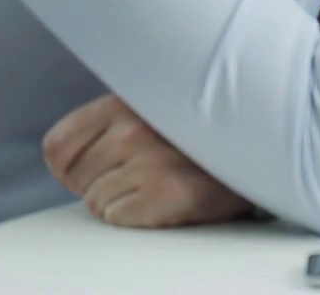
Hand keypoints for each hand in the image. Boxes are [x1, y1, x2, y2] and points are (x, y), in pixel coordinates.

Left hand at [42, 94, 250, 227]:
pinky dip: (136, 215)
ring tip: (157, 180)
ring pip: (95, 201)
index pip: (57, 147)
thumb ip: (109, 121)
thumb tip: (62, 160)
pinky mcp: (164, 195)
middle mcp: (131, 131)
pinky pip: (117, 217)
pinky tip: (163, 197)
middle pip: (76, 178)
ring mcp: (147, 164)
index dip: (71, 164)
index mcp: (123, 102)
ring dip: (121, 199)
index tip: (95, 165)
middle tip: (139, 170)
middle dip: (100, 181)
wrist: (261, 143)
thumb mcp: (152, 104)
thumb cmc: (203, 127)